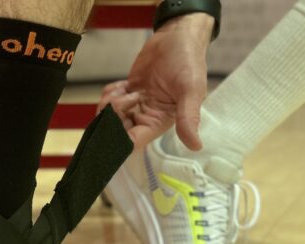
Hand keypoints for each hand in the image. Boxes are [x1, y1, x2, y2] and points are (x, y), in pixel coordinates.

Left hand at [99, 13, 212, 149]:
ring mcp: (135, 104)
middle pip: (117, 130)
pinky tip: (123, 84)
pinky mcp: (127, 92)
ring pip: (109, 116)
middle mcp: (146, 116)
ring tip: (125, 89)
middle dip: (111, 117)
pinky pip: (108, 100)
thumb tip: (196, 146)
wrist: (177, 36)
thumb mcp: (190, 89)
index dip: (120, 140)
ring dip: (110, 103)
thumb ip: (188, 117)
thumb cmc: (188, 61)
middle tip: (122, 98)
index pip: (134, 141)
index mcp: (160, 121)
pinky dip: (110, 93)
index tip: (113, 127)